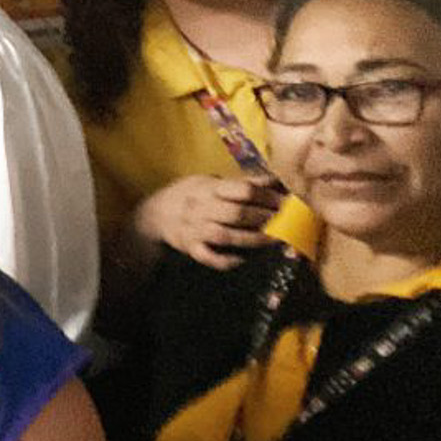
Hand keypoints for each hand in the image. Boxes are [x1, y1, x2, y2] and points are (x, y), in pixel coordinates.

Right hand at [132, 174, 281, 268]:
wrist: (155, 214)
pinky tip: (241, 260)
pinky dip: (226, 260)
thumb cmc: (190, 195)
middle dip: (265, 219)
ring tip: (273, 240)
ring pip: (226, 235)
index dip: (268, 196)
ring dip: (253, 239)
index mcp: (208, 188)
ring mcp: (194, 229)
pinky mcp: (190, 248)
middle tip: (285, 223)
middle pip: (237, 213)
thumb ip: (241, 183)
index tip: (286, 202)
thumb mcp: (210, 181)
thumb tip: (274, 180)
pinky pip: (208, 257)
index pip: (242, 190)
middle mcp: (201, 208)